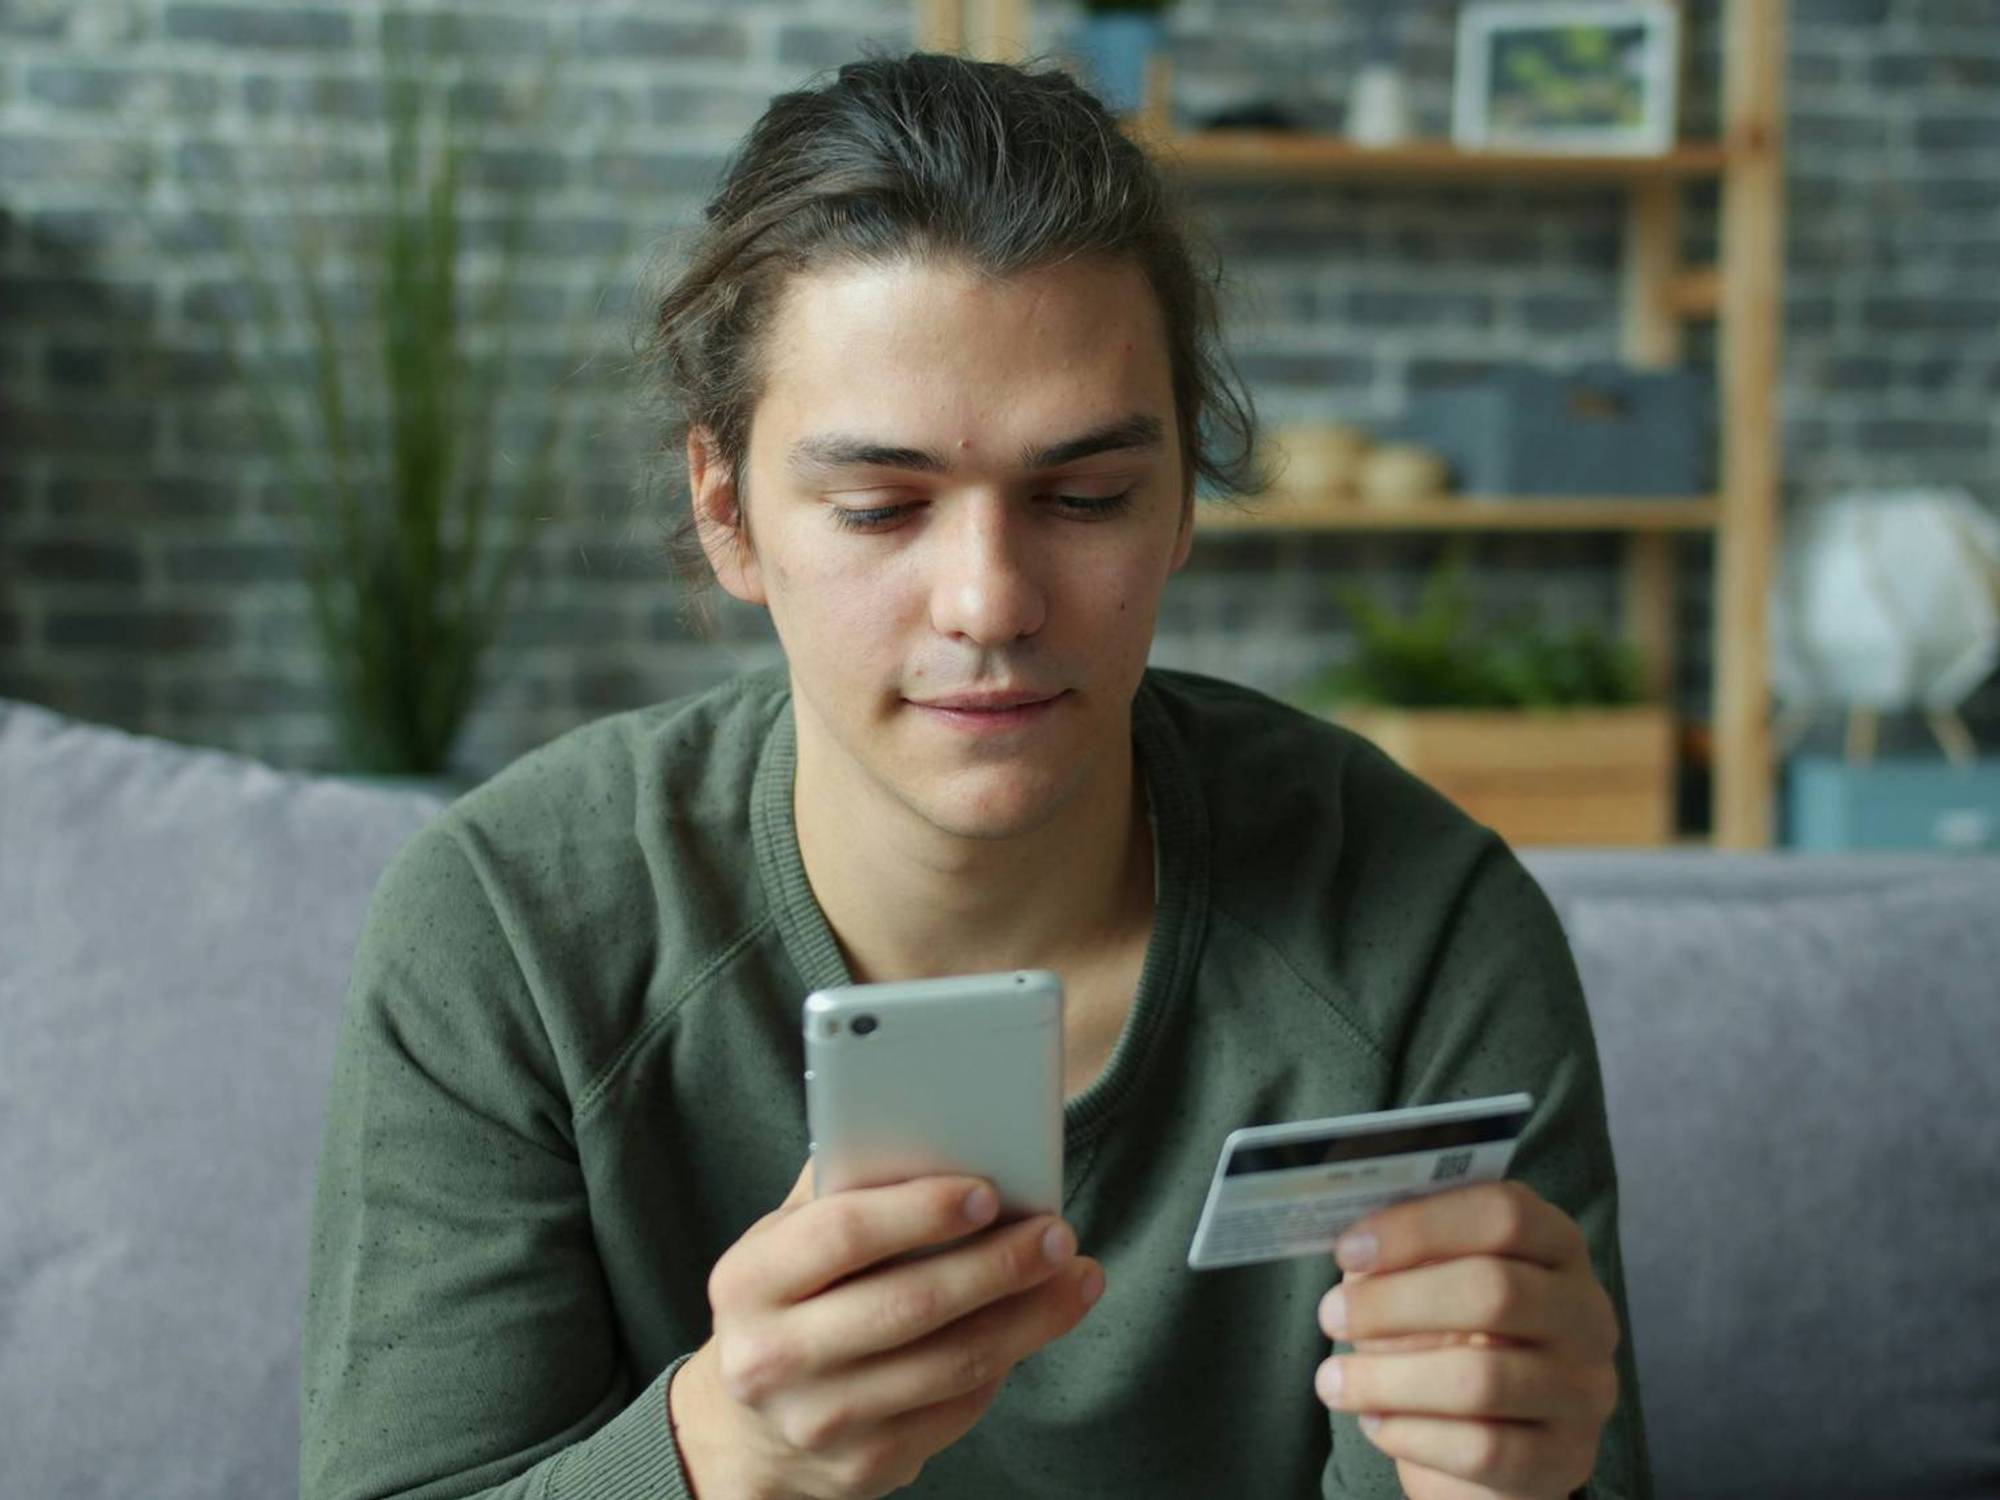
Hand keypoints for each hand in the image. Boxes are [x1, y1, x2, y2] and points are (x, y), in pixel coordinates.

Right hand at [669, 1159, 1104, 1499]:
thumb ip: (842, 1188)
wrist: (747, 1430)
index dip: (921, 1211)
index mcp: (749, 1281)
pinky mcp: (864, 1467)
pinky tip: (1034, 1325)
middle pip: (909, 1304)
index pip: (843, 1234)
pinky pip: (957, 1410)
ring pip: (949, 1365)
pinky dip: (1006, 1362)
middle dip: (998, 1265)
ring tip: (1076, 1277)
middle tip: (1057, 1234)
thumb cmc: (787, 1302)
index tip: (988, 1192)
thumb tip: (938, 1129)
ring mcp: (818, 1420)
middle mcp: (771, 1358)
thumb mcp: (786, 1242)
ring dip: (1029, 1318)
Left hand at [1312, 1181, 1619, 1499]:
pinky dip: (1413, 1435)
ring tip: (1332, 1381)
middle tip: (1330, 1315)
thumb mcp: (1430, 1281)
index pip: (1504, 1213)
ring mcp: (1585, 1389)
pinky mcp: (1566, 1458)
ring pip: (1483, 1379)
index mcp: (1556, 1244)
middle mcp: (1586, 1312)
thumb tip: (1347, 1238)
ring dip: (1388, 1378)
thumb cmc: (1450, 1336)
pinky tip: (1375, 1423)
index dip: (1419, 1227)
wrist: (1492, 1438)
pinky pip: (1483, 1450)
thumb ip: (1401, 1252)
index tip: (1348, 1249)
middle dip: (1395, 1302)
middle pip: (1495, 1290)